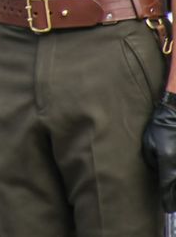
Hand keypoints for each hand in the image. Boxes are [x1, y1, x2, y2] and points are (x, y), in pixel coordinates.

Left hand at [143, 91, 175, 210]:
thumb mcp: (149, 144)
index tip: (167, 208)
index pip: (168, 187)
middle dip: (175, 198)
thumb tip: (159, 173)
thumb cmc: (160, 127)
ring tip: (173, 197)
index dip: (167, 200)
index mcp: (169, 163)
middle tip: (172, 204)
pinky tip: (174, 182)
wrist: (175, 113)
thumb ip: (153, 161)